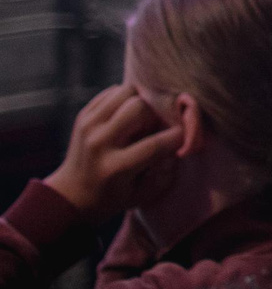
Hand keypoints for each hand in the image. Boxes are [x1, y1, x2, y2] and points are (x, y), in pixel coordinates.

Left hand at [43, 83, 181, 224]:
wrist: (70, 194)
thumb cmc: (113, 197)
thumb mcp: (141, 196)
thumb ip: (165, 173)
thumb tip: (178, 146)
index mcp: (115, 168)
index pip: (154, 145)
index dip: (177, 137)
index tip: (185, 136)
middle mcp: (99, 144)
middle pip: (138, 107)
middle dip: (155, 114)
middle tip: (154, 127)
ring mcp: (88, 126)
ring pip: (125, 92)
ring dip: (140, 101)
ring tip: (140, 119)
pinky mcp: (83, 116)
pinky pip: (112, 92)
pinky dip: (125, 98)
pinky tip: (125, 115)